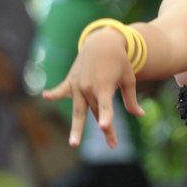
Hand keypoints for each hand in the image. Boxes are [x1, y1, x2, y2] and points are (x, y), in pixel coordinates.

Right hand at [43, 28, 143, 149]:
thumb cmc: (119, 62)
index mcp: (105, 86)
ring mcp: (78, 84)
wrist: (102, 41)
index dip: (106, 116)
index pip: (106, 106)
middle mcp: (89, 87)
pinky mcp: (71, 81)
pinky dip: (54, 94)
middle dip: (107, 129)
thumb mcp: (129, 79)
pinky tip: (46, 96)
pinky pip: (61, 90)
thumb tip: (140, 114)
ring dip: (77, 128)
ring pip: (79, 110)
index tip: (104, 126)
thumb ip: (131, 99)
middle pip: (97, 113)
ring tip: (73, 144)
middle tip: (113, 145)